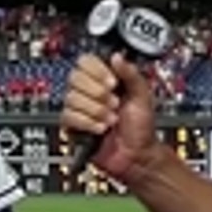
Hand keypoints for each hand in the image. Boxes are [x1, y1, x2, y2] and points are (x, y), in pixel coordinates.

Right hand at [61, 52, 156, 177]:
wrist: (136, 155)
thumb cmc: (142, 128)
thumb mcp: (142, 96)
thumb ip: (131, 73)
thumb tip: (116, 57)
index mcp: (104, 79)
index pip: (85, 61)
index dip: (97, 71)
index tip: (113, 83)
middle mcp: (89, 91)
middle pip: (75, 78)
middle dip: (98, 93)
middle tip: (114, 103)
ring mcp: (80, 108)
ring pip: (71, 98)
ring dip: (96, 111)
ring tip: (111, 120)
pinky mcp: (73, 126)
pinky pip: (68, 117)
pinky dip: (87, 123)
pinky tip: (100, 128)